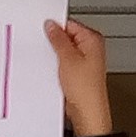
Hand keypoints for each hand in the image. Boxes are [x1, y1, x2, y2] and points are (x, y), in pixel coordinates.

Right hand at [43, 19, 114, 136]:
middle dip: (54, 43)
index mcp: (93, 39)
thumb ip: (58, 39)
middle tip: (46, 49)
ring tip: (53, 65)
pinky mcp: (77, 73)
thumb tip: (52, 26)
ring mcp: (85, 62)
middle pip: (67, 38)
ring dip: (55, 57)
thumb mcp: (67, 58)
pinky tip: (54, 73)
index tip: (42, 30)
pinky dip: (57, 67)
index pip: (70, 24)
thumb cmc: (86, 89)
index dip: (55, 27)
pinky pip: (64, 64)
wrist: (87, 112)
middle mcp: (91, 49)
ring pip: (64, 52)